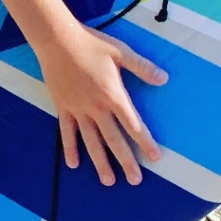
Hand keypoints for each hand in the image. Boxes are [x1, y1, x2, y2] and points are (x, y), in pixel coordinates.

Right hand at [35, 23, 165, 184]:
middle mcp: (96, 107)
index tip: (155, 158)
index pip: (133, 125)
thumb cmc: (91, 44)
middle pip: (113, 140)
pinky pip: (67, 132)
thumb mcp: (120, 51)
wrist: (56, 39)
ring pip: (91, 141)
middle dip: (126, 161)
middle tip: (135, 180)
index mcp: (113, 95)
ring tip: (108, 181)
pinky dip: (70, 148)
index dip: (145, 142)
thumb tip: (164, 78)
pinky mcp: (62, 107)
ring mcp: (77, 109)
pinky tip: (73, 164)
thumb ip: (142, 67)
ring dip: (100, 162)